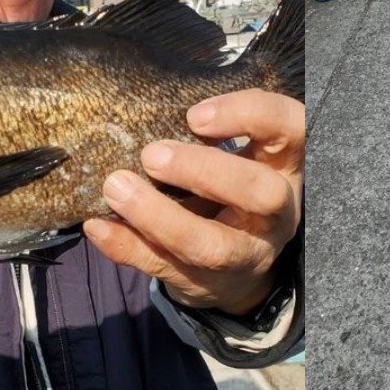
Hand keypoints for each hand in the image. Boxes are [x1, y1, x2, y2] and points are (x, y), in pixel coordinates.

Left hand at [84, 89, 303, 315]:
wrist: (237, 267)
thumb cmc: (233, 189)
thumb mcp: (243, 155)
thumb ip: (214, 132)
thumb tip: (147, 108)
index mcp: (285, 165)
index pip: (292, 128)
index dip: (250, 116)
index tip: (194, 116)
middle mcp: (277, 213)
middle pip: (262, 194)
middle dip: (206, 172)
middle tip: (152, 155)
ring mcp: (245, 254)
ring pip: (212, 245)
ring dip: (160, 217)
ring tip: (116, 187)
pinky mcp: (205, 282)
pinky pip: (164, 268)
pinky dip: (126, 247)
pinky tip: (98, 225)